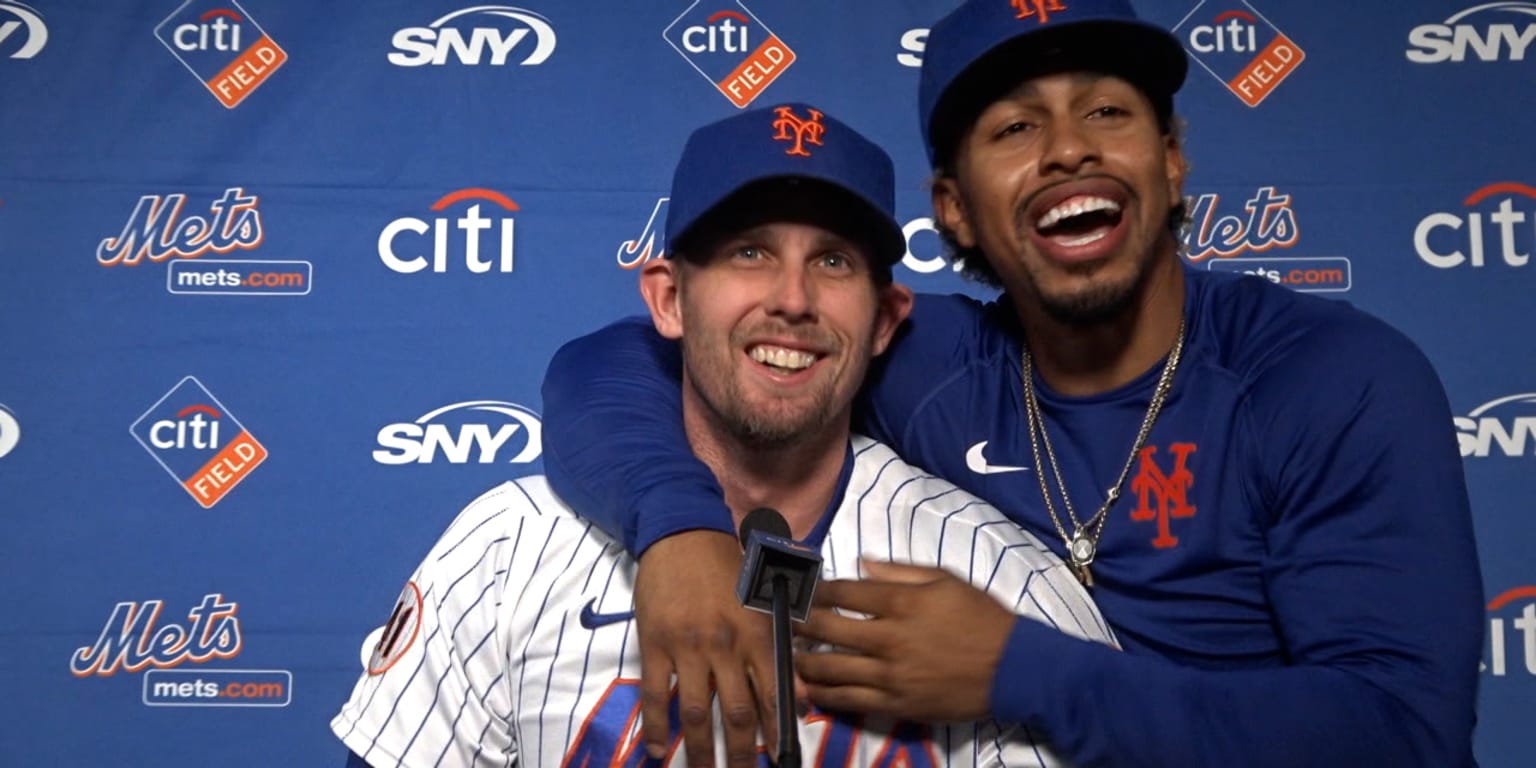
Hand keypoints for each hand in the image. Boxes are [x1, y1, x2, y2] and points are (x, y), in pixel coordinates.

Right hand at [634, 530, 776, 766]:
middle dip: (741, 753)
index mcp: (758, 632)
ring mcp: (687, 647)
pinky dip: (655, 724)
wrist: (682, 532)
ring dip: (699, 749)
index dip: (777, 729)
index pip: (773, 692)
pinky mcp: (655, 644)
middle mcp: (726, 645)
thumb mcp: (765, 599)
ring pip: (695, 711)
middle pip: (736, 713)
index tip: (780, 756)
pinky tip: (657, 749)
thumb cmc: (729, 564)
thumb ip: (782, 646)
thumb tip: (801, 693)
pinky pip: (654, 693)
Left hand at [793, 559, 1014, 720]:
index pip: (844, 593)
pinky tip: (809, 687)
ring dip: (804, 660)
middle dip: (801, 622)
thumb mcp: (946, 580)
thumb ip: (899, 571)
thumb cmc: (981, 618)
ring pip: (831, 669)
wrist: (1013, 668)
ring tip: (790, 654)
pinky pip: (850, 701)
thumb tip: (860, 563)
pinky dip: (824, 694)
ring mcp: (890, 676)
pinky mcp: (896, 705)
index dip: (817, 590)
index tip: (803, 589)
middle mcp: (890, 639)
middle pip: (829, 629)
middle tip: (787, 619)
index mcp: (902, 603)